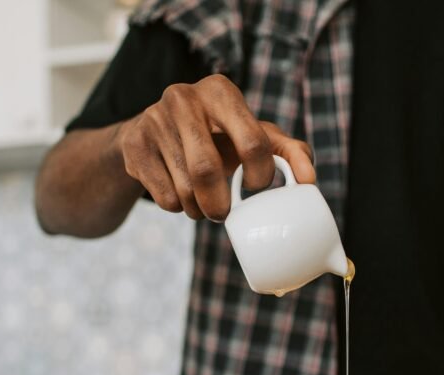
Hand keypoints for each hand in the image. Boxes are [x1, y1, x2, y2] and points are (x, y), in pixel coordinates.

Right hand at [113, 74, 314, 221]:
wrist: (151, 135)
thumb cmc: (216, 138)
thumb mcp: (254, 136)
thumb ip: (289, 152)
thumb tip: (309, 180)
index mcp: (221, 91)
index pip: (253, 143)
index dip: (260, 176)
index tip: (254, 187)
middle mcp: (184, 97)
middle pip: (208, 170)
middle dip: (220, 205)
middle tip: (224, 214)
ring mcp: (153, 119)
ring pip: (185, 189)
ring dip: (198, 210)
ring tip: (201, 204)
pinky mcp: (134, 144)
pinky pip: (164, 197)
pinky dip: (177, 208)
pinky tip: (178, 194)